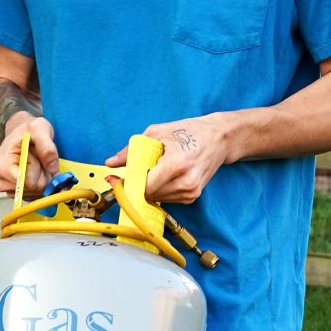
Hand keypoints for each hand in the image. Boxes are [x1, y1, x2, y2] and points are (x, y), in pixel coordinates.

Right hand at [0, 115, 58, 196]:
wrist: (23, 134)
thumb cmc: (28, 130)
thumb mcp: (39, 129)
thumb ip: (47, 147)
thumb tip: (52, 168)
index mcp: (2, 166)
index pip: (26, 182)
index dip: (37, 169)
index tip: (34, 155)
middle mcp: (1, 180)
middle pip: (32, 189)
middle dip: (41, 174)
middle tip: (37, 158)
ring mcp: (8, 188)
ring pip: (36, 193)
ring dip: (42, 179)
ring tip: (36, 162)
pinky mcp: (17, 193)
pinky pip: (36, 195)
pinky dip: (41, 184)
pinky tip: (36, 171)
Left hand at [105, 115, 229, 203]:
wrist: (219, 139)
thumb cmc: (189, 131)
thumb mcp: (157, 133)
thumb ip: (131, 151)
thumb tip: (110, 163)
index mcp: (176, 165)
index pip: (144, 186)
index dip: (128, 184)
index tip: (115, 180)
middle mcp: (186, 182)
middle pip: (148, 194)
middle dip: (136, 184)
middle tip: (132, 171)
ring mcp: (191, 192)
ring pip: (156, 198)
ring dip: (148, 187)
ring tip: (153, 168)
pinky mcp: (193, 196)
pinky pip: (166, 198)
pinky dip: (160, 189)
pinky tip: (164, 174)